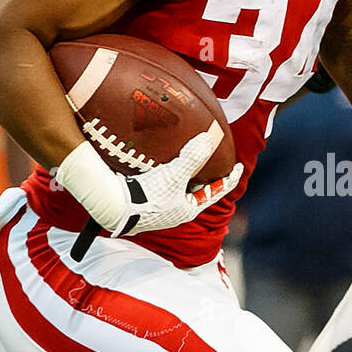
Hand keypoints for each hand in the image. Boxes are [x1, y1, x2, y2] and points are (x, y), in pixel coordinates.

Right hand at [115, 132, 242, 237]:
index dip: (229, 178)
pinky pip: (162, 185)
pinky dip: (166, 174)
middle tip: (211, 159)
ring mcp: (159, 208)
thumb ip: (193, 158)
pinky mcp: (143, 202)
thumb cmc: (148, 196)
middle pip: (197, 190)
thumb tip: (208, 140)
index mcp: (188, 209)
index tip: (238, 165)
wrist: (114, 206)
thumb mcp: (175, 175)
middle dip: (204, 175)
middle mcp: (175, 211)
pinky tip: (160, 162)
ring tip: (187, 157)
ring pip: (178, 188)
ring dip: (184, 173)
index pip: (216, 192)